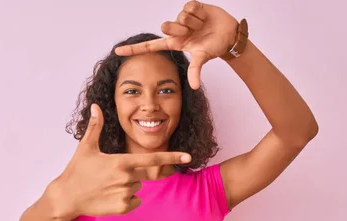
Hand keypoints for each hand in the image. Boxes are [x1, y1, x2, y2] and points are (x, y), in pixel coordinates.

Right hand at [54, 104, 191, 217]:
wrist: (67, 197)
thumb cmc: (77, 170)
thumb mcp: (86, 147)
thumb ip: (95, 127)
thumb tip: (96, 106)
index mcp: (121, 162)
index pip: (152, 159)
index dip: (171, 156)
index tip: (188, 156)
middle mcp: (126, 178)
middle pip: (142, 175)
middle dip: (130, 174)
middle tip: (109, 175)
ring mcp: (125, 194)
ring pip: (137, 188)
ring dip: (127, 187)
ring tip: (107, 186)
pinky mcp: (122, 208)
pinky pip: (134, 201)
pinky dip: (126, 200)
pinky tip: (109, 197)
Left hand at [114, 1, 237, 89]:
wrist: (229, 34)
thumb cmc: (214, 47)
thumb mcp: (203, 57)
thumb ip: (196, 70)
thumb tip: (195, 87)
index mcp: (174, 43)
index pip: (150, 47)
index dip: (134, 49)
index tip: (117, 52)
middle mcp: (176, 30)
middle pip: (167, 26)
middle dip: (181, 29)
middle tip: (193, 31)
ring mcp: (183, 18)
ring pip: (180, 16)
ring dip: (194, 21)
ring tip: (202, 25)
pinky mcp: (192, 7)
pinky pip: (189, 6)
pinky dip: (198, 11)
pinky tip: (204, 15)